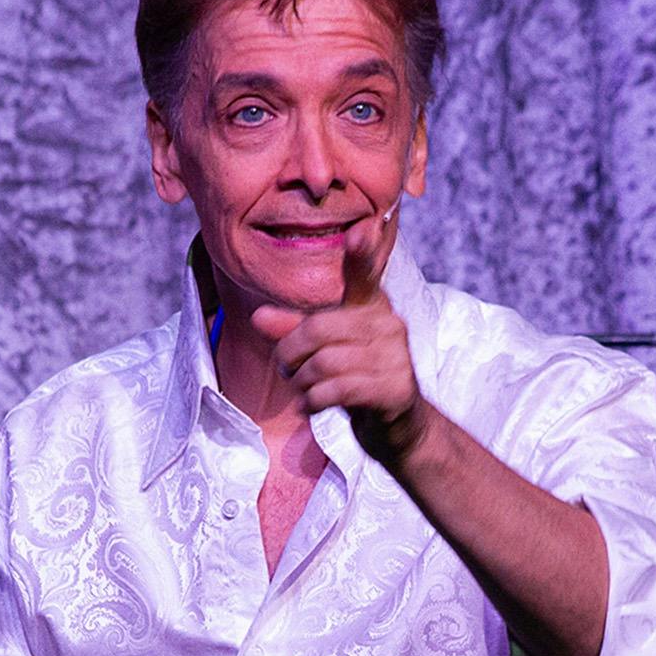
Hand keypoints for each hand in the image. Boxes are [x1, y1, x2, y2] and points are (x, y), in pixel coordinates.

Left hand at [248, 222, 434, 464]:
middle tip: (286, 370)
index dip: (362, 254)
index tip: (361, 230)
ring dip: (300, 382)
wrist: (397, 425)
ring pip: (324, 362)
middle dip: (289, 353)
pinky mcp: (395, 389)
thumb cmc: (356, 378)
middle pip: (318, 329)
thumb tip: (258, 316)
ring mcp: (396, 357)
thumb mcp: (323, 350)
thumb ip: (292, 330)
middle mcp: (388, 325)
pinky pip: (339, 390)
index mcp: (371, 306)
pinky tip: (309, 406)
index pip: (364, 275)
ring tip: (301, 391)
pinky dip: (313, 401)